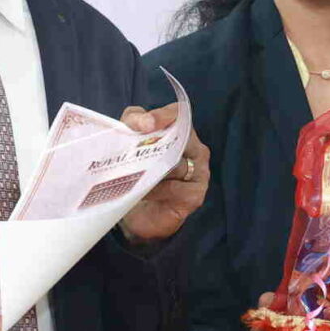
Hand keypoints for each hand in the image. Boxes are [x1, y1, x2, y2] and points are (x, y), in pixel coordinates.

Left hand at [123, 104, 209, 244]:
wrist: (138, 216)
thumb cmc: (137, 176)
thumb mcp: (129, 146)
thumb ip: (131, 125)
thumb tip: (137, 123)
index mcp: (181, 132)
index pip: (178, 114)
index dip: (162, 116)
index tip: (143, 125)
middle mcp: (196, 150)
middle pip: (179, 138)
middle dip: (153, 144)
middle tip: (131, 151)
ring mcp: (200, 173)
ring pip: (177, 165)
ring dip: (152, 170)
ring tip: (131, 175)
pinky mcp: (195, 195)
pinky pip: (176, 188)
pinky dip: (157, 190)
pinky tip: (142, 193)